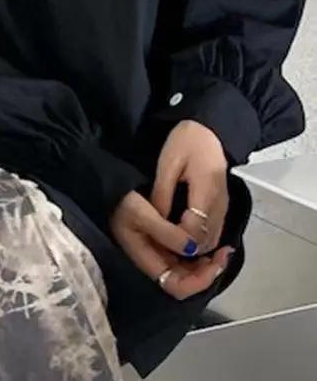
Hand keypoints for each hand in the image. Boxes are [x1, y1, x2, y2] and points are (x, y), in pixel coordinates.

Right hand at [109, 189, 234, 299]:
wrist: (113, 186)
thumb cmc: (122, 200)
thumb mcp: (142, 212)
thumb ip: (166, 233)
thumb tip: (192, 249)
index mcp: (146, 259)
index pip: (176, 285)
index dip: (198, 281)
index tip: (215, 264)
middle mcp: (154, 260)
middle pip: (185, 280)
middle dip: (207, 271)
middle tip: (224, 253)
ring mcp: (159, 251)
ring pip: (188, 268)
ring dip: (206, 262)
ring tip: (221, 248)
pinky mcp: (164, 241)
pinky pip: (186, 254)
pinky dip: (201, 250)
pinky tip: (208, 239)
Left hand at [151, 119, 229, 253]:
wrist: (211, 129)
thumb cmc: (188, 140)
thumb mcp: (168, 163)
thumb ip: (162, 193)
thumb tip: (156, 220)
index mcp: (206, 190)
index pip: (195, 229)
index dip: (178, 239)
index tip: (161, 239)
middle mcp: (220, 203)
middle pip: (206, 240)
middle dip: (186, 251)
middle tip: (163, 250)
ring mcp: (223, 206)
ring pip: (213, 240)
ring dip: (194, 249)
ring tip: (171, 248)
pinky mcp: (223, 206)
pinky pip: (214, 232)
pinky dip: (201, 241)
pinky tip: (184, 239)